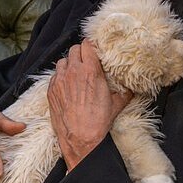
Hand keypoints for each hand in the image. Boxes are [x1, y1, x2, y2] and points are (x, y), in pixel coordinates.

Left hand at [48, 40, 132, 171]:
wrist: (80, 138)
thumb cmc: (98, 121)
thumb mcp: (117, 104)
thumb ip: (125, 92)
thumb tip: (132, 89)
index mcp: (90, 71)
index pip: (87, 45)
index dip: (90, 46)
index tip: (94, 49)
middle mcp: (73, 72)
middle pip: (73, 49)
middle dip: (80, 53)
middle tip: (86, 61)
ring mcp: (60, 80)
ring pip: (62, 61)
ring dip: (69, 64)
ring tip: (75, 73)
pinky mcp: (51, 90)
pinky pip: (54, 75)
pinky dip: (60, 77)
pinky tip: (67, 85)